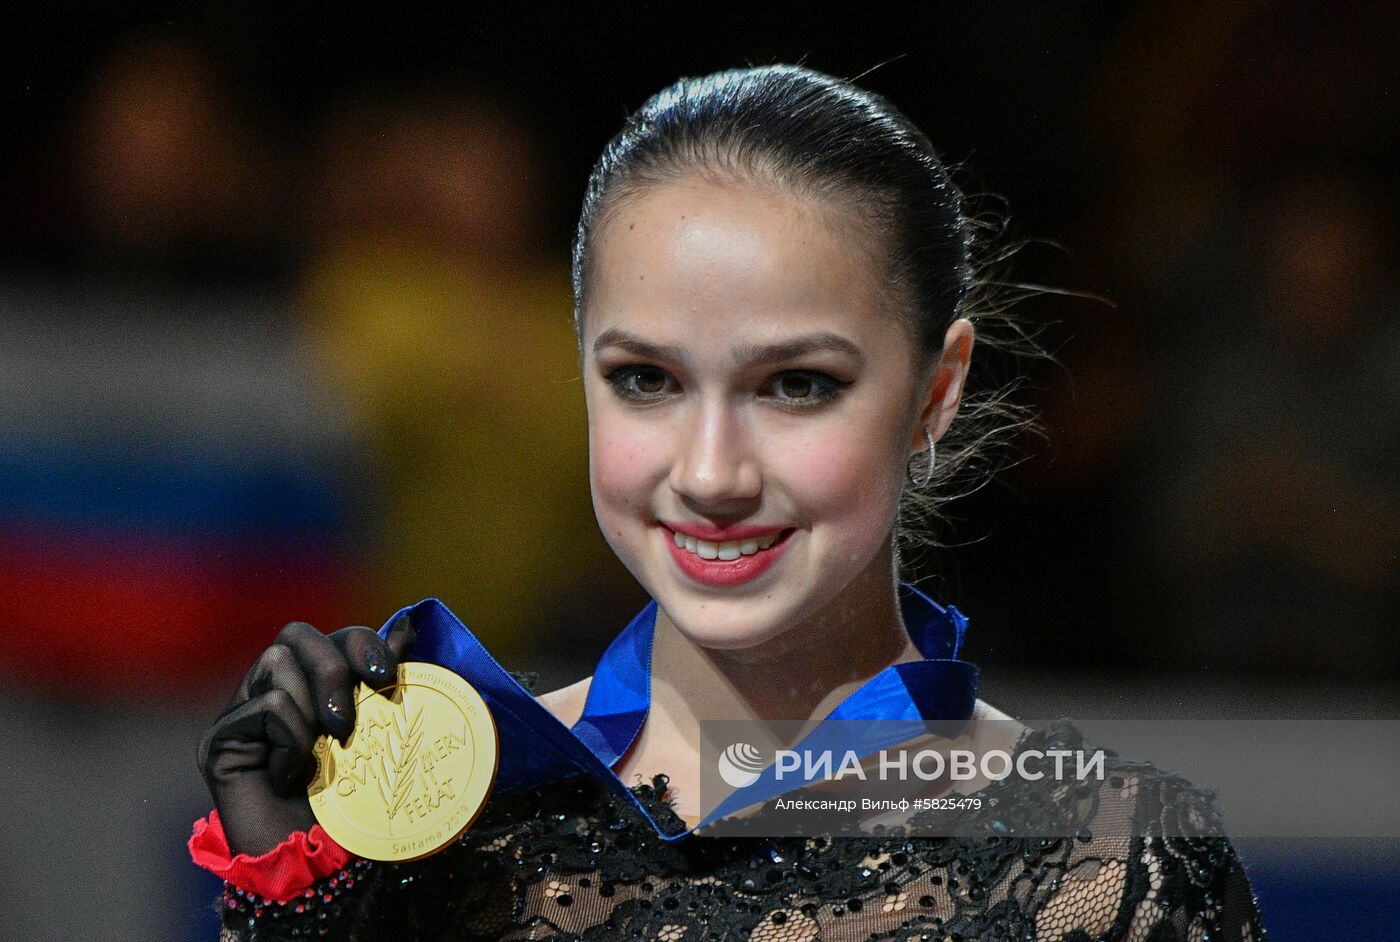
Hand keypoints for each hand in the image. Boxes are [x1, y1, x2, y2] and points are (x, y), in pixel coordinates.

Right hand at [197, 615, 416, 855]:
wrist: (316, 869)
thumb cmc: (352, 805)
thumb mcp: (380, 735)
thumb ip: (384, 680)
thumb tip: (407, 626)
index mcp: (313, 685)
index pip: (331, 635)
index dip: (361, 642)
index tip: (389, 673)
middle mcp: (272, 690)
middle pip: (297, 634)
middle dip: (334, 666)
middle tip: (350, 716)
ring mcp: (242, 713)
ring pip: (277, 663)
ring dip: (312, 708)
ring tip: (323, 753)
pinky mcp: (219, 740)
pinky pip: (264, 708)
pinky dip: (290, 740)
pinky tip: (293, 776)